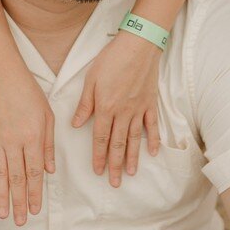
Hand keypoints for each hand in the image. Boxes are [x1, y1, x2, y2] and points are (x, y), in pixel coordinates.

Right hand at [0, 73, 55, 226]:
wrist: (3, 75)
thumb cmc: (29, 92)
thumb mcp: (48, 116)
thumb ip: (49, 145)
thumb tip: (49, 170)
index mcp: (33, 138)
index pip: (34, 172)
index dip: (35, 193)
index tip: (35, 210)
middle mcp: (14, 143)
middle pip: (17, 179)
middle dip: (20, 202)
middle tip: (21, 221)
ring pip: (0, 175)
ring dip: (2, 197)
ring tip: (4, 215)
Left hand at [72, 30, 160, 186]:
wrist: (138, 46)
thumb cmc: (111, 59)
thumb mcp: (90, 79)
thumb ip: (85, 104)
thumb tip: (75, 124)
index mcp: (105, 108)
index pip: (100, 138)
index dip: (98, 156)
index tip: (97, 171)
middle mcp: (123, 113)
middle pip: (118, 144)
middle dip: (115, 165)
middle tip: (115, 183)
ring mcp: (139, 109)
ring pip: (134, 139)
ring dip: (132, 158)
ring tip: (131, 173)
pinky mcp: (150, 103)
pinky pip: (152, 126)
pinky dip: (153, 140)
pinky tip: (153, 153)